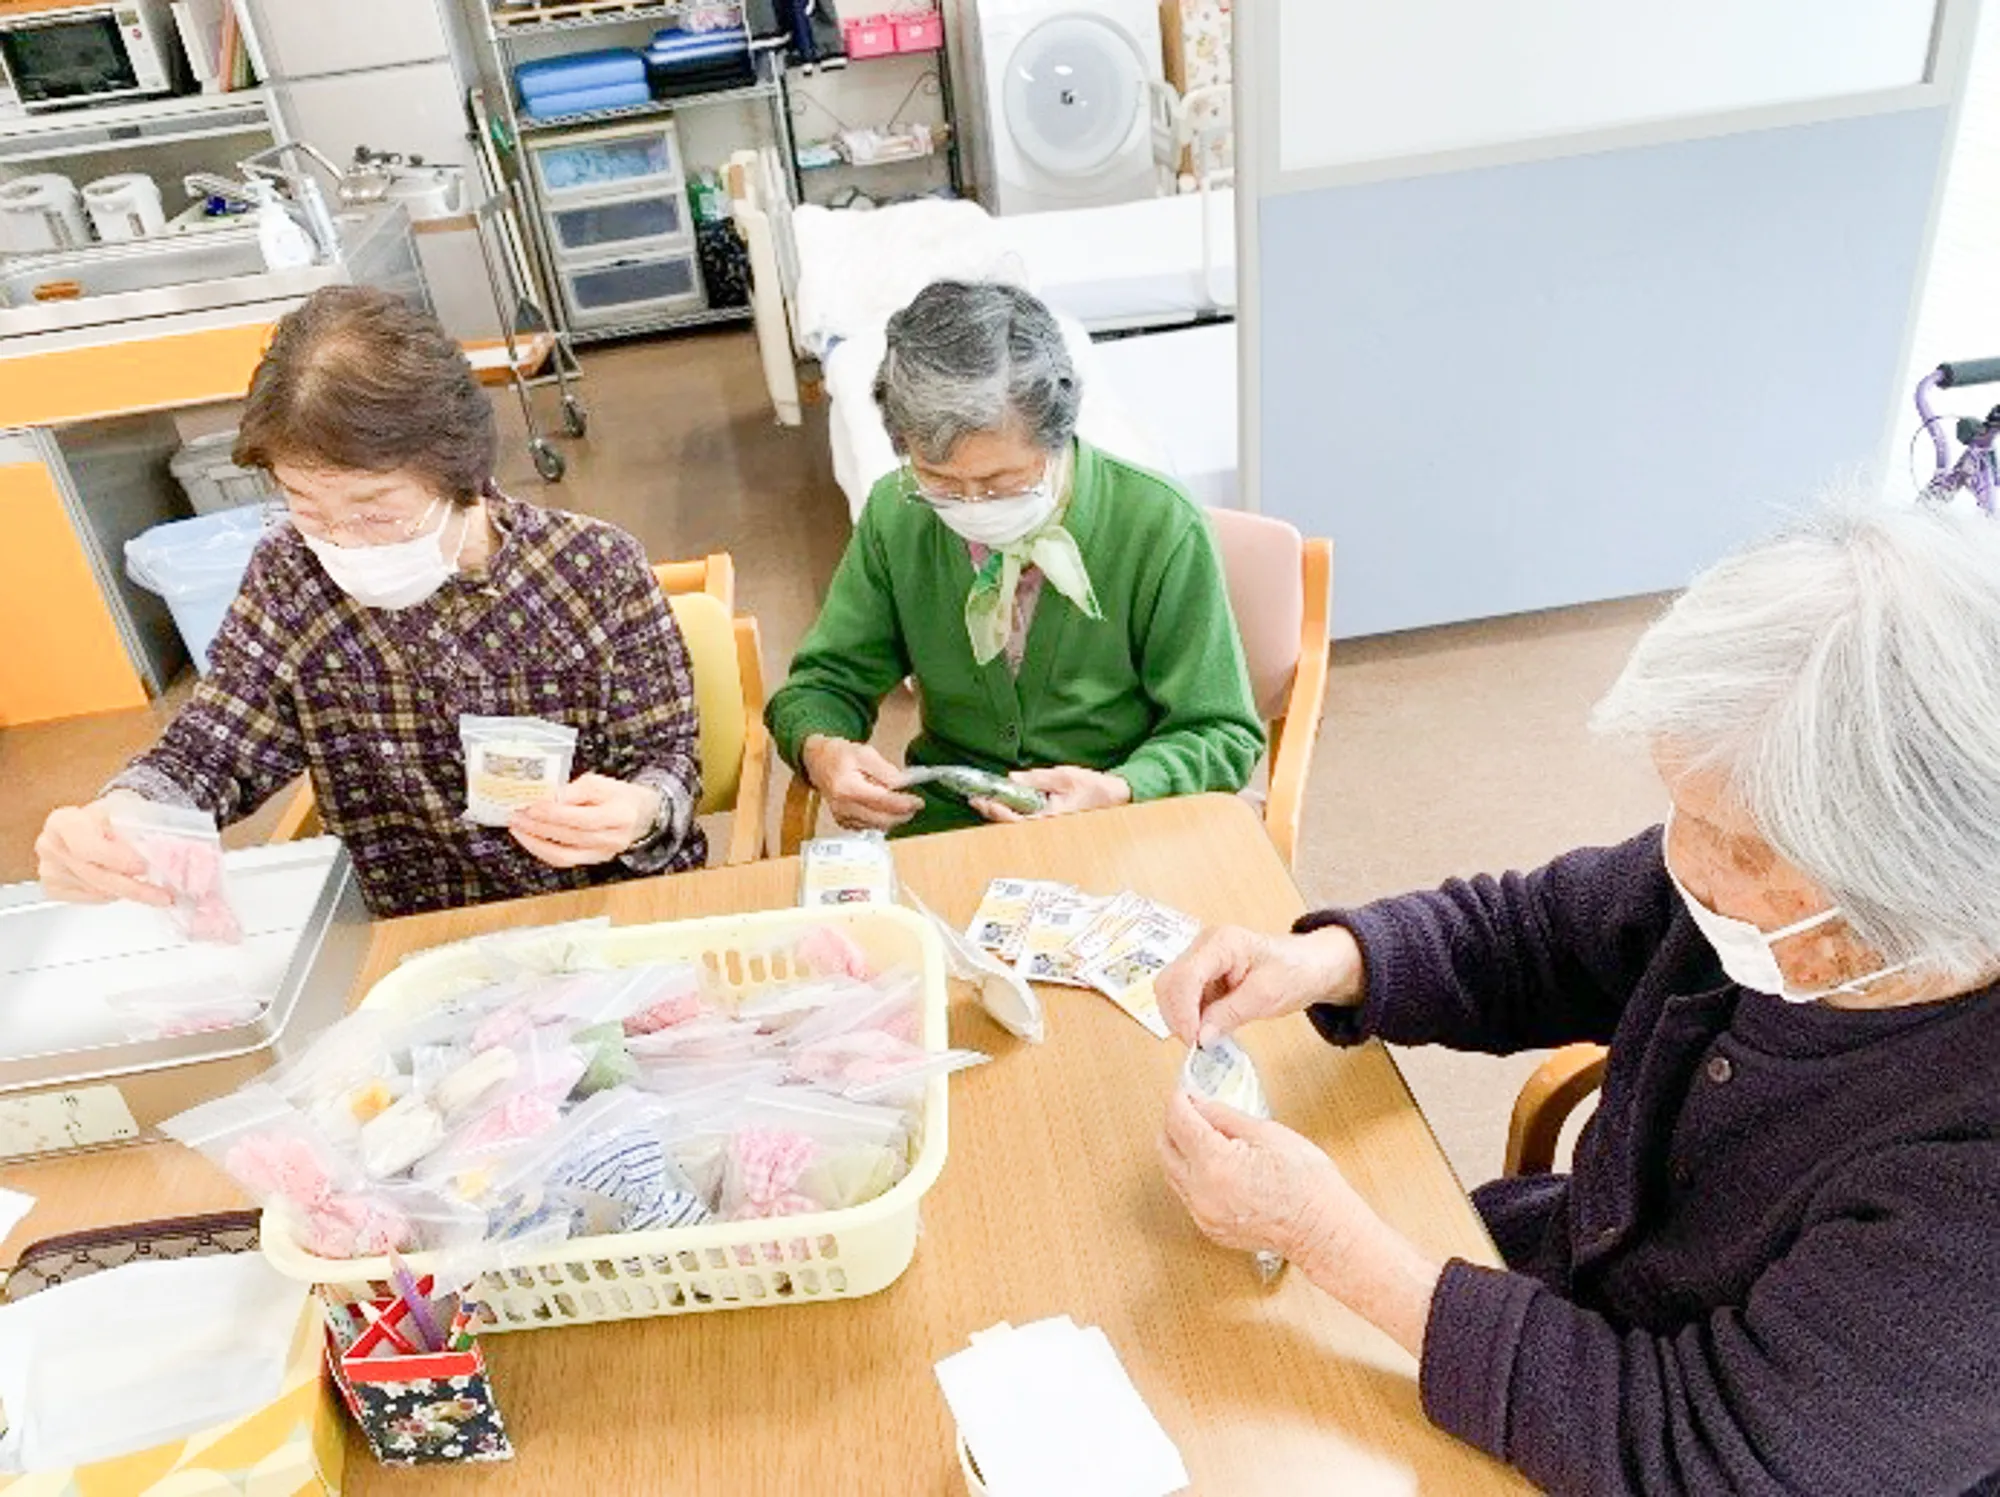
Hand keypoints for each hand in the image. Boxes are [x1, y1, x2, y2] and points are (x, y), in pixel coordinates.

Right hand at [34, 792, 170, 906]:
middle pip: (94, 875)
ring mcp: (49, 869)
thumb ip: (137, 829)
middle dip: (133, 887)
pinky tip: (124, 885)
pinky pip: (90, 899)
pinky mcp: (53, 888)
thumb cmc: (110, 815)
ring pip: (96, 890)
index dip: (116, 860)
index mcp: (63, 821)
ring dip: (128, 892)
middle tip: (162, 895)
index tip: (142, 867)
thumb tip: (160, 852)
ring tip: (153, 890)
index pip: (86, 847)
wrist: (94, 823)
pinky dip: (113, 895)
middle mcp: (50, 845)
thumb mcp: (126, 809)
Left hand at [510, 773, 661, 866]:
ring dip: (536, 841)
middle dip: (540, 826)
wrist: (636, 815)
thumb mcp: (600, 782)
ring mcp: (603, 854)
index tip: (533, 805)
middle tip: (517, 814)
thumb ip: (576, 790)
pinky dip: (542, 850)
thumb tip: (551, 798)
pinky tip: (528, 838)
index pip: (584, 819)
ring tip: (517, 826)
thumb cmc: (617, 796)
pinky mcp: (591, 861)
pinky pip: (563, 860)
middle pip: (572, 837)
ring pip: (564, 854)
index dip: (556, 814)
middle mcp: (613, 839)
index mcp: (621, 816)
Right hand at [802, 736, 922, 831]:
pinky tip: (881, 808)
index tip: (918, 802)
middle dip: (901, 815)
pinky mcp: (843, 821)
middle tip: (913, 805)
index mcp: (847, 787)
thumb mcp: (865, 753)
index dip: (904, 804)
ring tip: (897, 803)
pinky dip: (879, 820)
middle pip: (881, 820)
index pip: (882, 802)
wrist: (818, 761)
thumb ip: (885, 770)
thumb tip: (902, 783)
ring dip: (891, 818)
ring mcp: (842, 816)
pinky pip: (867, 827)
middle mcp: (843, 806)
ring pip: (876, 826)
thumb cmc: (840, 755)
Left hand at [968, 765, 1131, 822]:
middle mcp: (1047, 827)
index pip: (1015, 820)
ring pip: (1017, 825)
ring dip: (999, 813)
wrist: (1115, 797)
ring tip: (983, 800)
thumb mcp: (1064, 776)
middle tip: (975, 799)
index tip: (983, 799)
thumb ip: (1037, 779)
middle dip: (992, 812)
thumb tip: (1012, 778)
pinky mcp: (1049, 822)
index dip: (996, 811)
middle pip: (1011, 826)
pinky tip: (1003, 804)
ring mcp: (1048, 826)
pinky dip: (1011, 813)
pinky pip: (1025, 821)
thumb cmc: (1093, 787)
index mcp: (1050, 818)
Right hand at [1156, 924, 1363, 1047]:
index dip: (1183, 1011)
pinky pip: (1183, 999)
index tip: (1194, 1041)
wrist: (1310, 966)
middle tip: (1196, 1045)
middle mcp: (1203, 947)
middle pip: (1169, 982)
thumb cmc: (1294, 971)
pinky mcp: (1202, 977)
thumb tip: (1200, 1038)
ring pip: (1170, 992)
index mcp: (1220, 942)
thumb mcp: (1266, 996)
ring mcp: (1200, 961)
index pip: (1185, 976)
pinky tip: (1206, 1031)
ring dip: (1180, 1019)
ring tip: (1203, 1039)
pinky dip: (1189, 1019)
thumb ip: (1230, 1014)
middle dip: (1177, 1016)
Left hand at [1162, 1091, 1444, 1357]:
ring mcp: (1203, 1214)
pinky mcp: (1209, 1228)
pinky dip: (1191, 1174)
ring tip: (1205, 1134)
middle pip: (1165, 1147)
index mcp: (1214, 1163)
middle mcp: (1201, 1192)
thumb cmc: (1306, 1184)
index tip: (1185, 1091)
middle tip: (1193, 1108)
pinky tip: (1213, 1163)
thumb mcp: (1267, 1133)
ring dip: (1180, 1149)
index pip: (1178, 1121)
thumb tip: (1200, 1104)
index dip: (1180, 1100)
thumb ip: (1225, 1116)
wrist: (1323, 1229)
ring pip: (1172, 1172)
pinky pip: (1187, 1194)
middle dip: (1174, 1123)